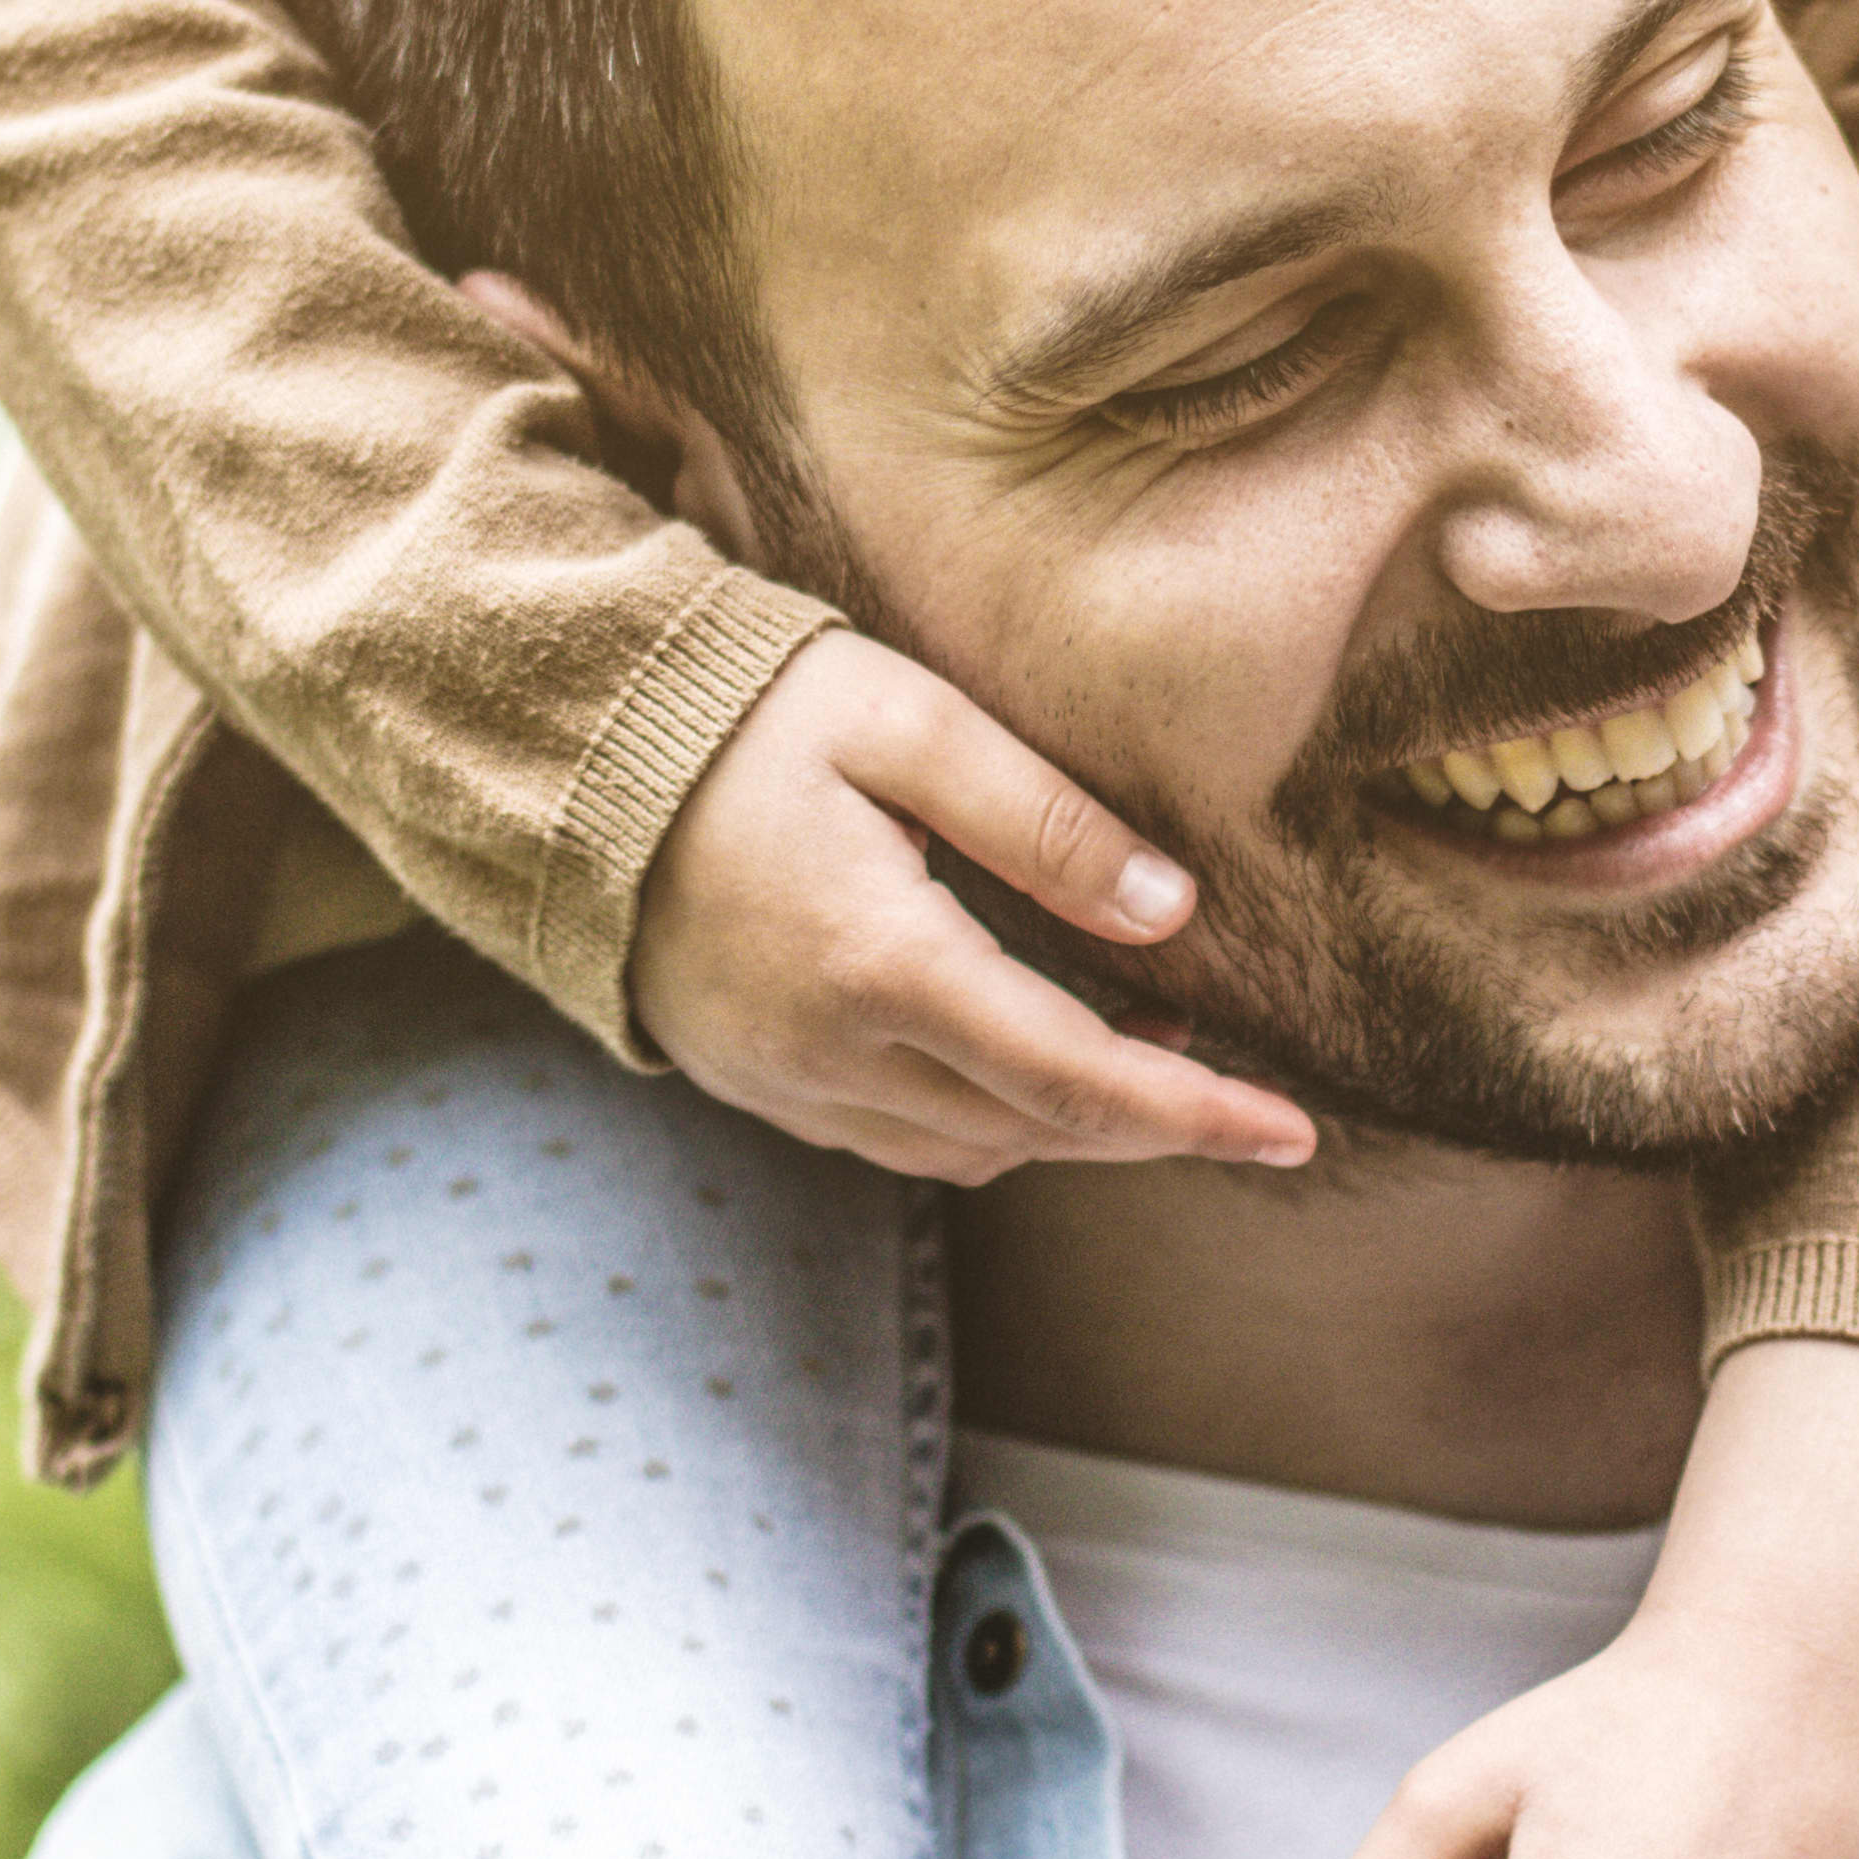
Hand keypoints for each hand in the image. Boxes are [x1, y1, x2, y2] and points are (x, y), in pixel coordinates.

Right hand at [621, 626, 1310, 1180]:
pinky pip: (894, 1139)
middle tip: (1237, 1081)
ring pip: (966, 1150)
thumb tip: (1169, 914)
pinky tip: (1019, 1048)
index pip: (1077, 1080)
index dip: (1197, 1116)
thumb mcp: (908, 722)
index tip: (1294, 1134)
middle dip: (1147, 1120)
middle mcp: (829, 1053)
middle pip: (1033, 1132)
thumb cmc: (743, 709)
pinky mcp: (748, 1079)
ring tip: (1141, 1043)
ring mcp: (779, 1080)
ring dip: (1064, 1121)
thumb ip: (1043, 820)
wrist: (564, 745)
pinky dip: (981, 1117)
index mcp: (881, 965)